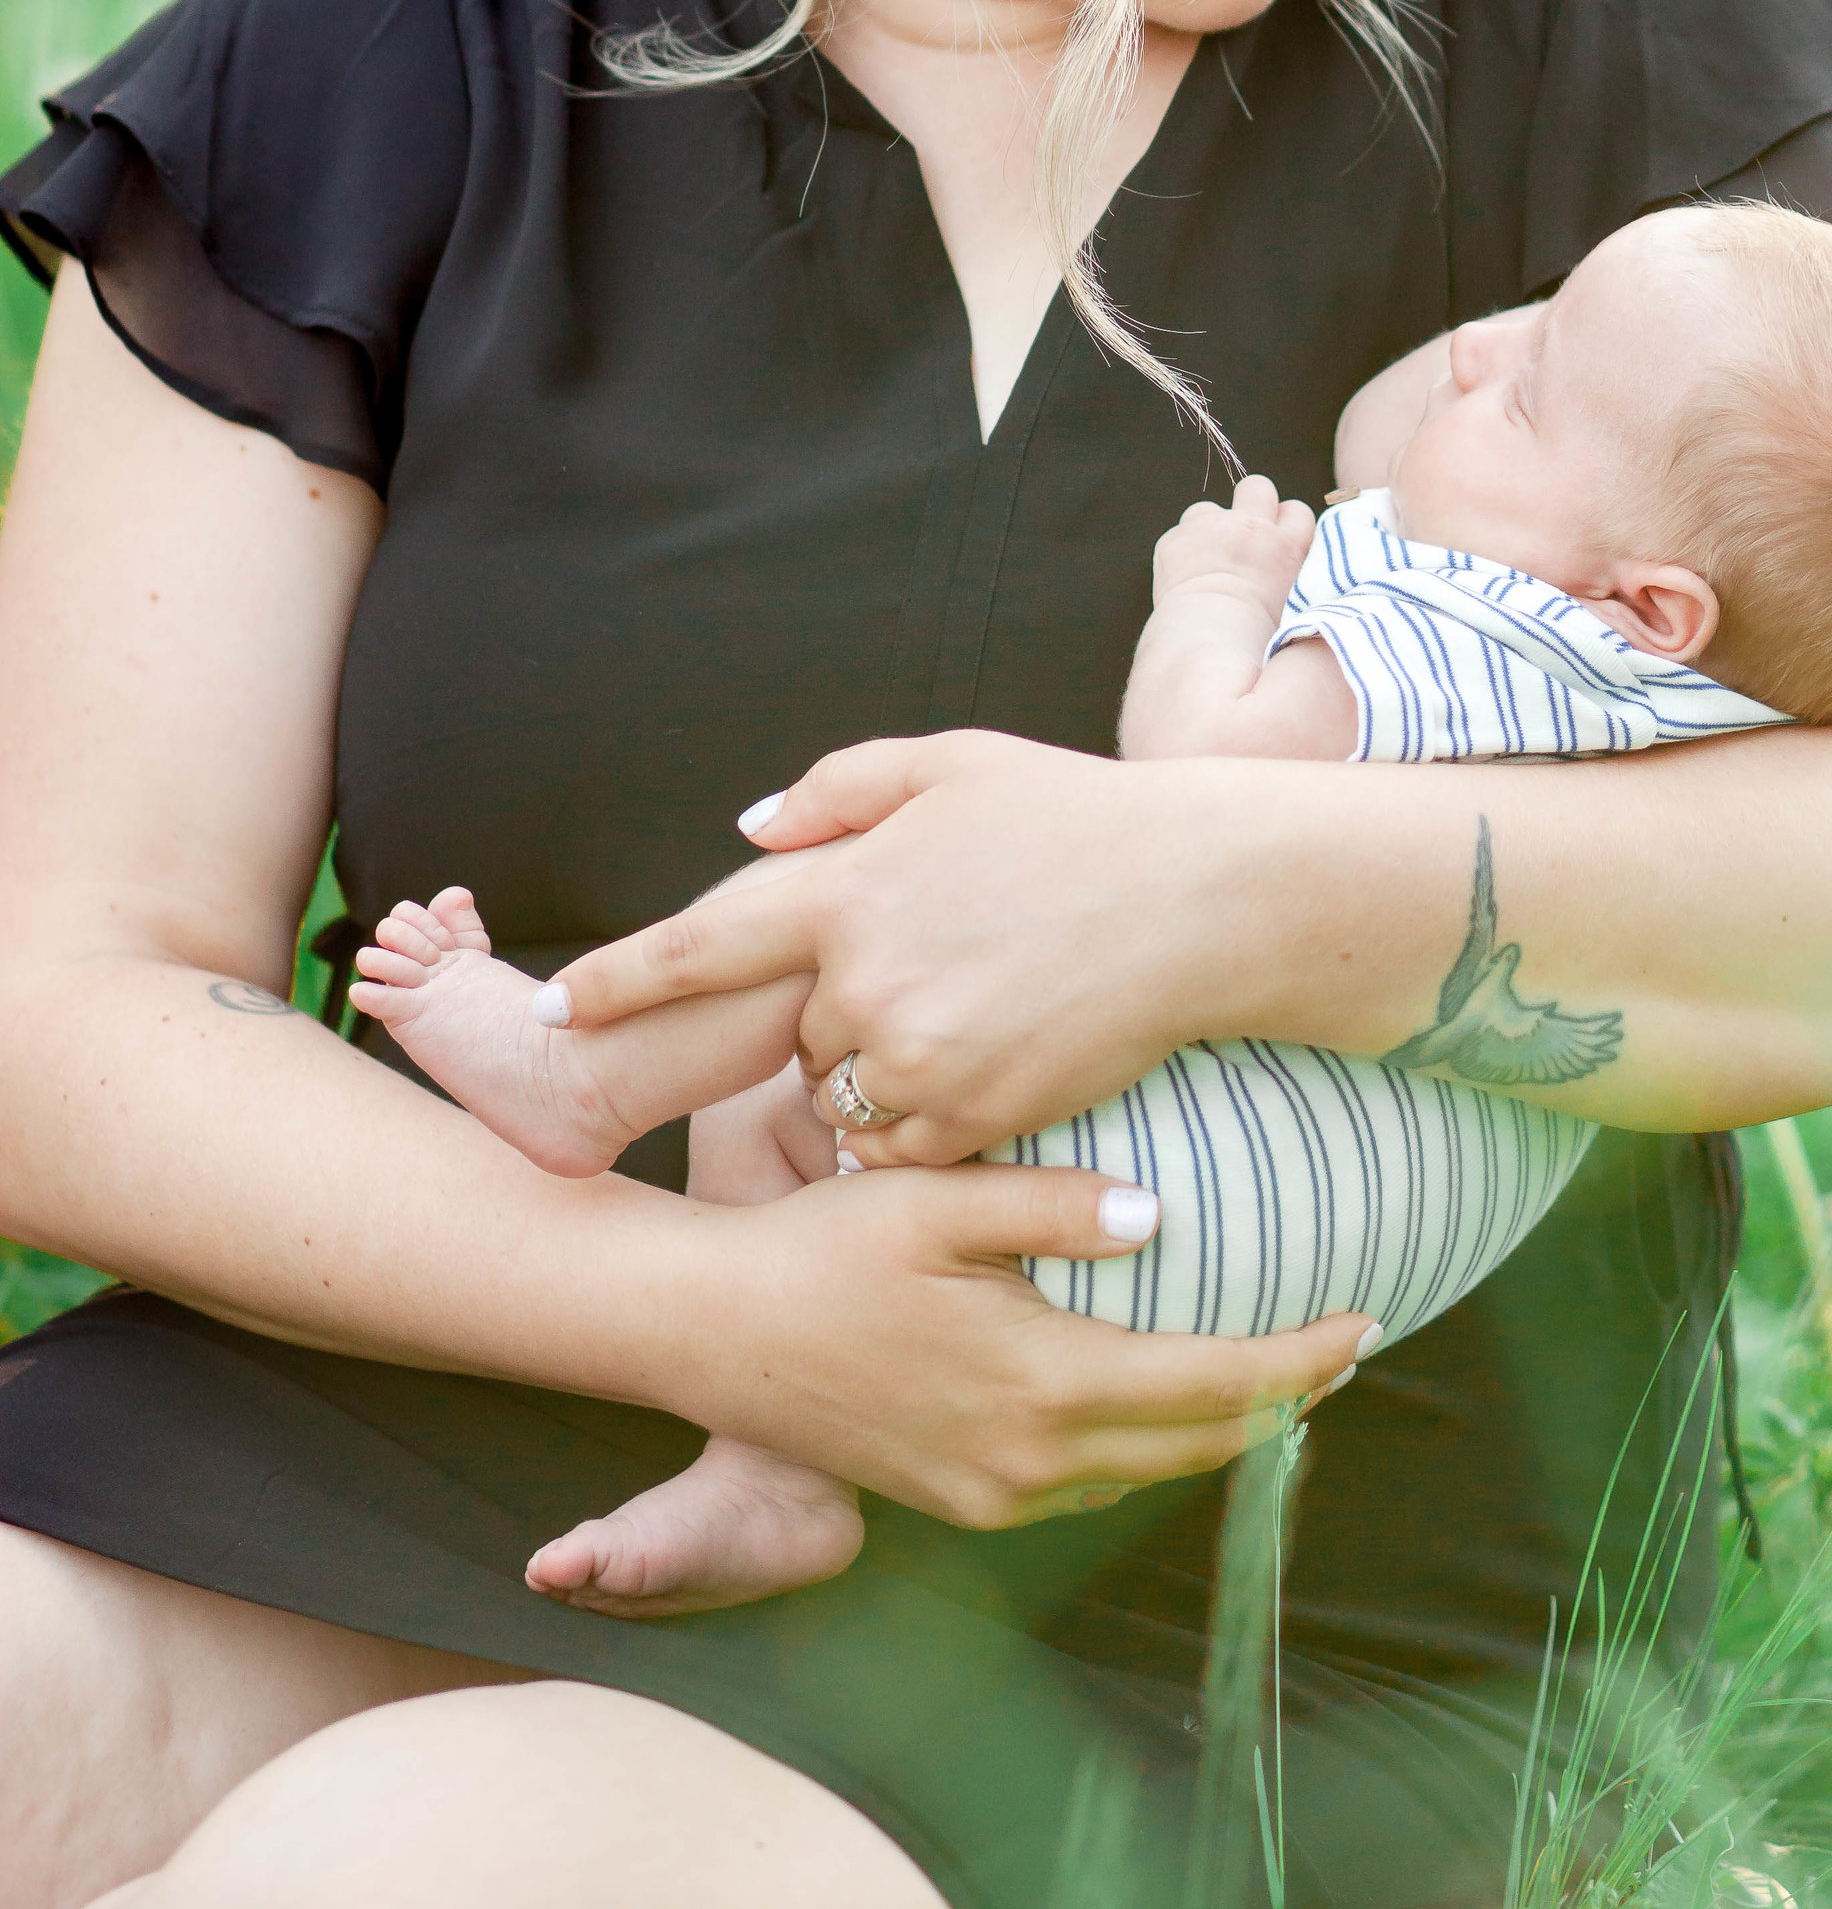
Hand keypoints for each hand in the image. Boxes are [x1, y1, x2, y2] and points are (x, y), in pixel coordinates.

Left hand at [548, 731, 1270, 1165]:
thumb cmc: (1079, 818)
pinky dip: (924, 1121)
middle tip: (934, 965)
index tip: (552, 1012)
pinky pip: (901, 1144)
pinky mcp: (971, 1118)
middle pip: (793, 1032)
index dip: (614, 981)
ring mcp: (917, 1057)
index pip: (696, 947)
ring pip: (843, 1094)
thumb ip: (838, 788)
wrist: (1202, 900)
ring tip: (974, 1009)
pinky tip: (994, 1061)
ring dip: (877, 1069)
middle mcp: (864, 980)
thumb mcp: (955, 764)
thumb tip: (751, 830)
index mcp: (846, 888)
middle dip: (834, 1012)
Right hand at [680, 1158, 1372, 1525]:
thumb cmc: (818, 1249)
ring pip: (1145, 1474)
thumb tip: (1163, 1215)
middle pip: (1196, 1448)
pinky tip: (1158, 1394)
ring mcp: (990, 1494)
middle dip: (1281, 1403)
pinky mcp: (958, 1499)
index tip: (1365, 1323)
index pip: (1213, 1389)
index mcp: (1038, 1386)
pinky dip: (1146, 1444)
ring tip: (1271, 1366)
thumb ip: (1054, 1204)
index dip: (1300, 1363)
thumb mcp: (936, 1199)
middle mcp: (1027, 1463)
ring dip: (1217, 1429)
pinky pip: (1087, 1485)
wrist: (707, 1332)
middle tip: (1343, 1345)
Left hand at [1150, 475, 1316, 620]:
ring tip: (1206, 561)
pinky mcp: (1175, 539)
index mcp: (1285, 546)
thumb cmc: (1255, 634)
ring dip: (1208, 528)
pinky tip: (1183, 579)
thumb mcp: (1293, 602)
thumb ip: (1292, 575)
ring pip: (1208, 509)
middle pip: (1257, 486)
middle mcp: (1249, 527)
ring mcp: (1209, 528)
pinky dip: (1180, 551)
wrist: (1208, 636)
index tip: (1277, 540)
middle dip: (1252, 502)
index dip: (1285, 523)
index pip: (1296, 511)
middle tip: (1243, 535)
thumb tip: (1288, 569)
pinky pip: (1178, 535)